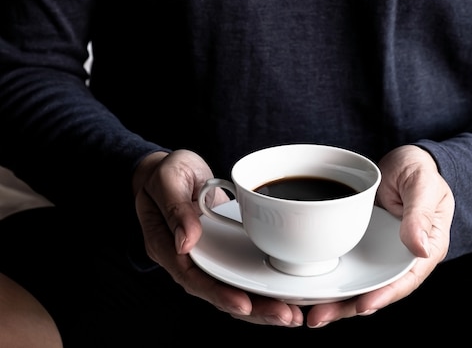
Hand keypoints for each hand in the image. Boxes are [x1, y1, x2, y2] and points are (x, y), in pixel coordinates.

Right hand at [132, 149, 304, 325]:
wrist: (173, 169)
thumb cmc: (166, 172)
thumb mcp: (167, 179)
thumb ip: (175, 208)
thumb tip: (186, 242)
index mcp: (166, 246)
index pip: (193, 279)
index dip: (219, 294)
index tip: (245, 305)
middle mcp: (187, 259)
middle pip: (219, 292)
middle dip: (252, 309)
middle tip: (285, 316)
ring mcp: (207, 257)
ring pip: (233, 288)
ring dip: (262, 304)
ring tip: (292, 314)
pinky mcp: (223, 252)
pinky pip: (241, 274)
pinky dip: (263, 286)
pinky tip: (286, 294)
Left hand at [304, 145, 453, 327]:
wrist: (402, 158)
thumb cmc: (419, 169)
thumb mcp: (423, 185)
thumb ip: (421, 214)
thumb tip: (420, 247)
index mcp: (424, 248)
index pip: (406, 279)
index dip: (384, 295)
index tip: (362, 305)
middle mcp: (400, 257)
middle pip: (376, 289)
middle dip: (349, 307)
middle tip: (320, 317)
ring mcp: (379, 253)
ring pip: (359, 283)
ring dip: (336, 301)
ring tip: (311, 314)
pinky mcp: (361, 244)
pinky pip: (347, 265)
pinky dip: (330, 279)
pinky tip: (310, 289)